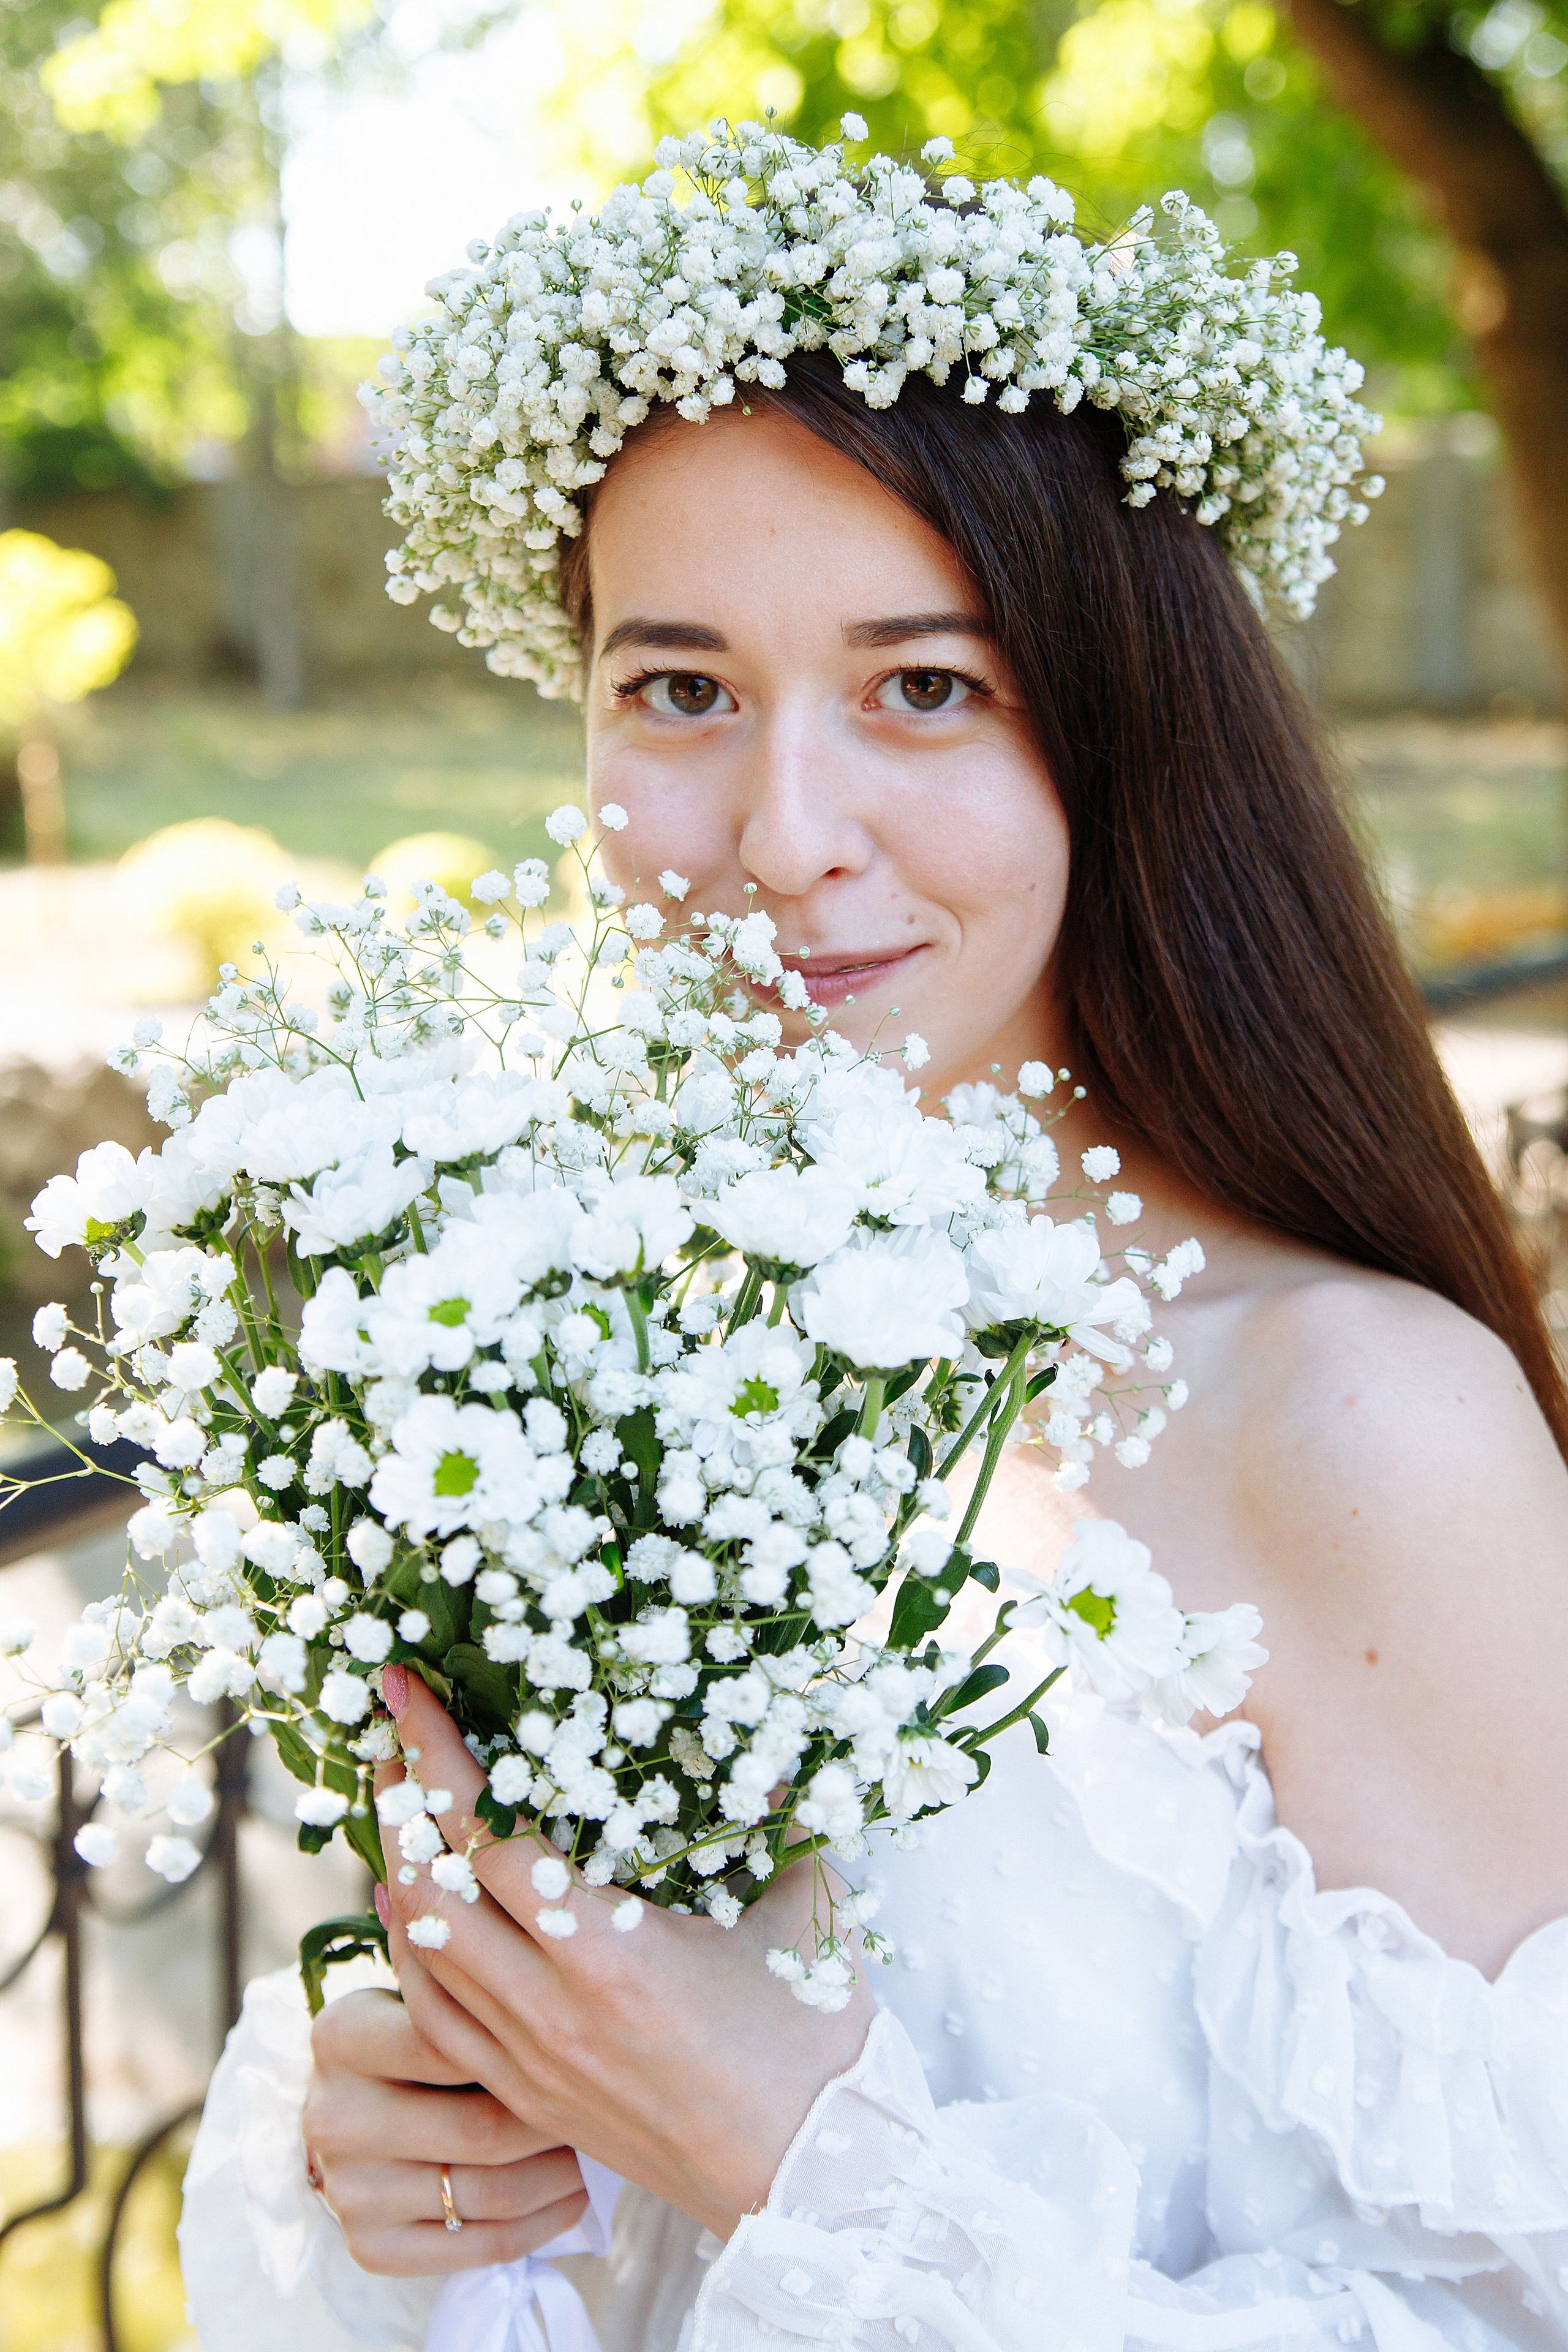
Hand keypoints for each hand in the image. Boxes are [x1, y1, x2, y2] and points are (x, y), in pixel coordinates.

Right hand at [304, 1984, 588, 2274]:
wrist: (354, 2109)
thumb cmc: (412, 2033)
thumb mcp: (422, 1992)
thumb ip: (469, 1983)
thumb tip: (552, 1980)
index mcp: (340, 2036)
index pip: (451, 2043)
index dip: (528, 2044)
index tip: (583, 2039)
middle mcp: (332, 2118)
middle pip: (480, 2128)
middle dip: (558, 2118)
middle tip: (610, 2103)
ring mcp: (347, 2192)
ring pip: (489, 2192)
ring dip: (562, 2176)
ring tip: (602, 2149)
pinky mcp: (370, 2247)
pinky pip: (479, 2247)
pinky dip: (541, 2226)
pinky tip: (576, 2198)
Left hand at [376, 1667, 874, 2238]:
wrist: (814, 2181)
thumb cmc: (815, 2045)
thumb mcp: (803, 1910)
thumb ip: (779, 1814)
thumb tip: (773, 1738)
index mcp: (612, 1954)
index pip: (489, 1836)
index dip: (438, 1758)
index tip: (407, 1690)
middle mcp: (552, 2009)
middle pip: (431, 1891)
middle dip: (403, 1800)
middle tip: (396, 1733)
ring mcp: (532, 2062)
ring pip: (421, 1957)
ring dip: (400, 1873)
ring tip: (400, 1807)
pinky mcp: (531, 2099)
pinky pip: (440, 2020)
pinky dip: (414, 1954)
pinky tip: (414, 1912)